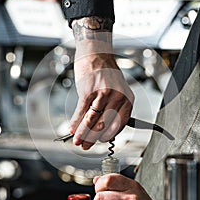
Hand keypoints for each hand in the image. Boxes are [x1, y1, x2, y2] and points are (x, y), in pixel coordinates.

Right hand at [69, 17, 134, 149]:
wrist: (96, 53)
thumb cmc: (106, 72)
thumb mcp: (118, 89)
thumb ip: (114, 107)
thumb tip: (104, 128)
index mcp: (127, 99)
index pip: (119, 124)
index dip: (108, 136)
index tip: (100, 142)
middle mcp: (117, 97)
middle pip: (104, 125)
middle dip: (93, 139)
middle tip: (86, 146)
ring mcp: (102, 94)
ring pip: (92, 121)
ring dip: (83, 134)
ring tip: (77, 141)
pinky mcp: (89, 90)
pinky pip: (81, 111)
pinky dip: (76, 122)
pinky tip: (72, 129)